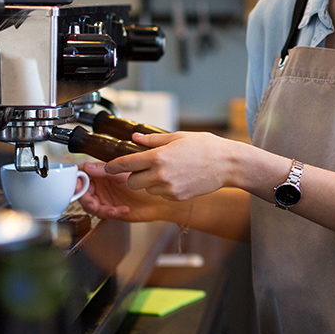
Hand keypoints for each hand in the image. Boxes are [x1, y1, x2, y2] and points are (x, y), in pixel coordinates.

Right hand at [78, 162, 173, 222]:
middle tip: (92, 202)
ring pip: (91, 205)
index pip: (82, 175)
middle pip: (82, 192)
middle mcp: (102, 186)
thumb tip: (87, 167)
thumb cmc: (147, 181)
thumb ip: (104, 170)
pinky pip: (103, 213)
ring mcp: (106, 198)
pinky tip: (122, 210)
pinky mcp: (111, 210)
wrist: (161, 198)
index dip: (76, 180)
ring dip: (98, 208)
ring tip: (110, 208)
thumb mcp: (124, 173)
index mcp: (102, 173)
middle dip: (86, 199)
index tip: (77, 185)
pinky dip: (111, 212)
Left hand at [103, 131, 236, 201]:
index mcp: (158, 157)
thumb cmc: (205, 147)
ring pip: (146, 190)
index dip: (113, 167)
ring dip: (149, 183)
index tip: (108, 168)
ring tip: (166, 172)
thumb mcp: (178, 137)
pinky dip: (163, 188)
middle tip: (143, 169)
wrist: (226, 164)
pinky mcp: (177, 196)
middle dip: (133, 176)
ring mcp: (169, 188)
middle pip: (132, 182)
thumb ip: (153, 140)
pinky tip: (177, 178)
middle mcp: (161, 174)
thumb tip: (136, 139)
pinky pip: (161, 194)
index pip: (126, 164)